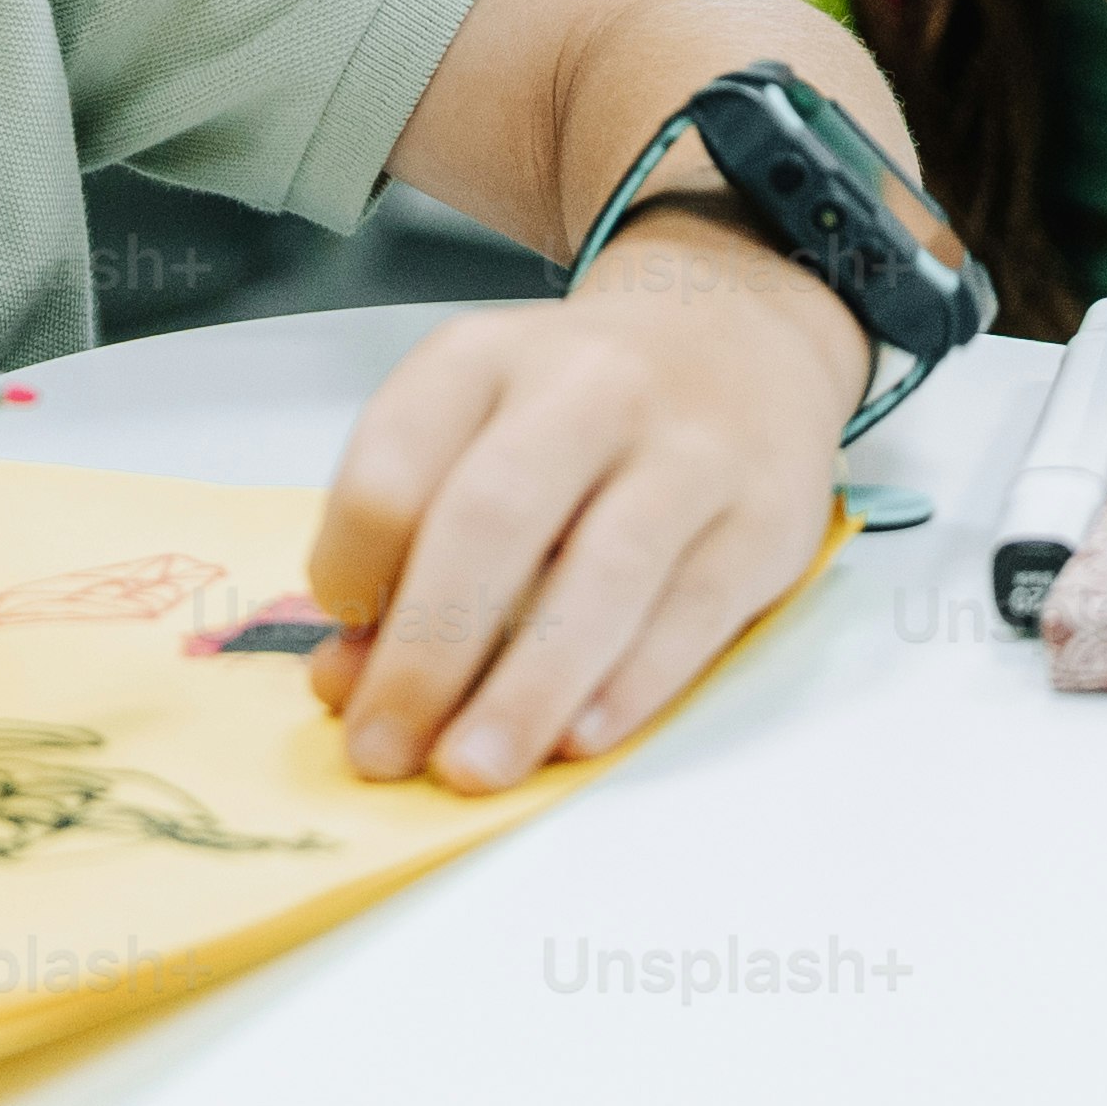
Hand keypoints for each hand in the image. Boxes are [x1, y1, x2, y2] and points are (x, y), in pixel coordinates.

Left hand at [303, 258, 841, 791]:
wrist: (735, 337)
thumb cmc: (574, 413)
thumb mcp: (472, 436)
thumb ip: (405, 552)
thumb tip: (350, 683)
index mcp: (483, 361)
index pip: (392, 466)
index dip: (351, 567)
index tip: (341, 647)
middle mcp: (588, 387)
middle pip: (492, 518)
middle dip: (426, 651)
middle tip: (384, 749)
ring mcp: (689, 449)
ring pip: (604, 573)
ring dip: (527, 688)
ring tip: (473, 768)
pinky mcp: (765, 518)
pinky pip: (693, 613)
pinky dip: (629, 686)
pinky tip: (577, 740)